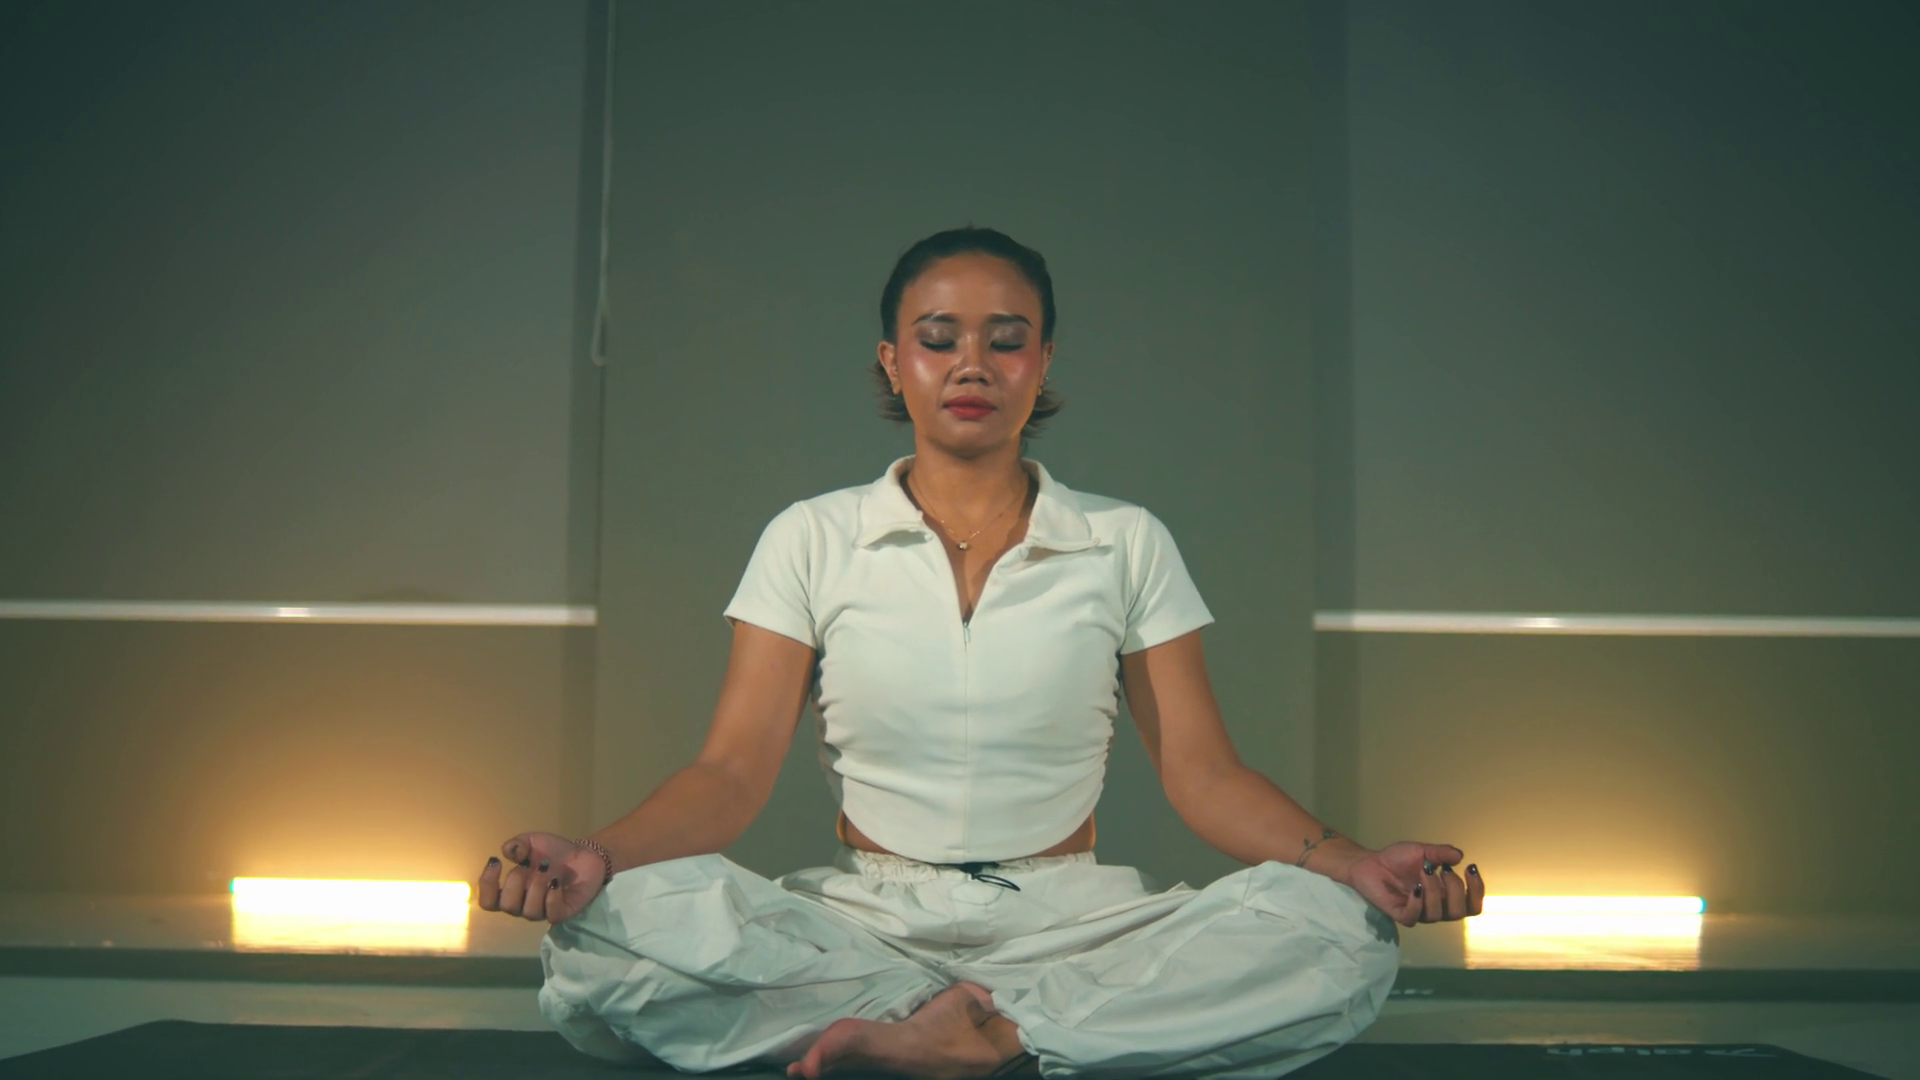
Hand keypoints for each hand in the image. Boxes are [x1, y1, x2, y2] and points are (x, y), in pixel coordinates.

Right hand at [476, 832, 606, 924]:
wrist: (584, 854)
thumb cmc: (554, 852)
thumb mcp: (533, 842)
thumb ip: (517, 844)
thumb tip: (505, 850)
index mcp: (512, 890)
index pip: (488, 901)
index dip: (486, 885)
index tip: (496, 862)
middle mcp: (524, 904)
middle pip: (507, 906)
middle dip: (515, 882)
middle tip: (528, 865)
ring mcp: (544, 910)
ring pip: (529, 912)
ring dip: (536, 887)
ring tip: (547, 871)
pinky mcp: (563, 912)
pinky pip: (552, 915)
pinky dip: (552, 898)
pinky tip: (556, 882)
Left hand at [1342, 842, 1484, 927]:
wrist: (1370, 862)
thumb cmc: (1398, 859)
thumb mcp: (1422, 851)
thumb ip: (1441, 853)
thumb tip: (1460, 855)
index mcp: (1446, 896)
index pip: (1472, 905)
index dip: (1477, 891)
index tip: (1471, 868)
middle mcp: (1435, 908)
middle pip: (1459, 912)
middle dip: (1456, 889)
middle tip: (1444, 870)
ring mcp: (1418, 912)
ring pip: (1437, 914)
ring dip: (1434, 890)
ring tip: (1424, 870)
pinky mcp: (1399, 914)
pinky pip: (1412, 917)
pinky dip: (1417, 902)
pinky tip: (1415, 887)